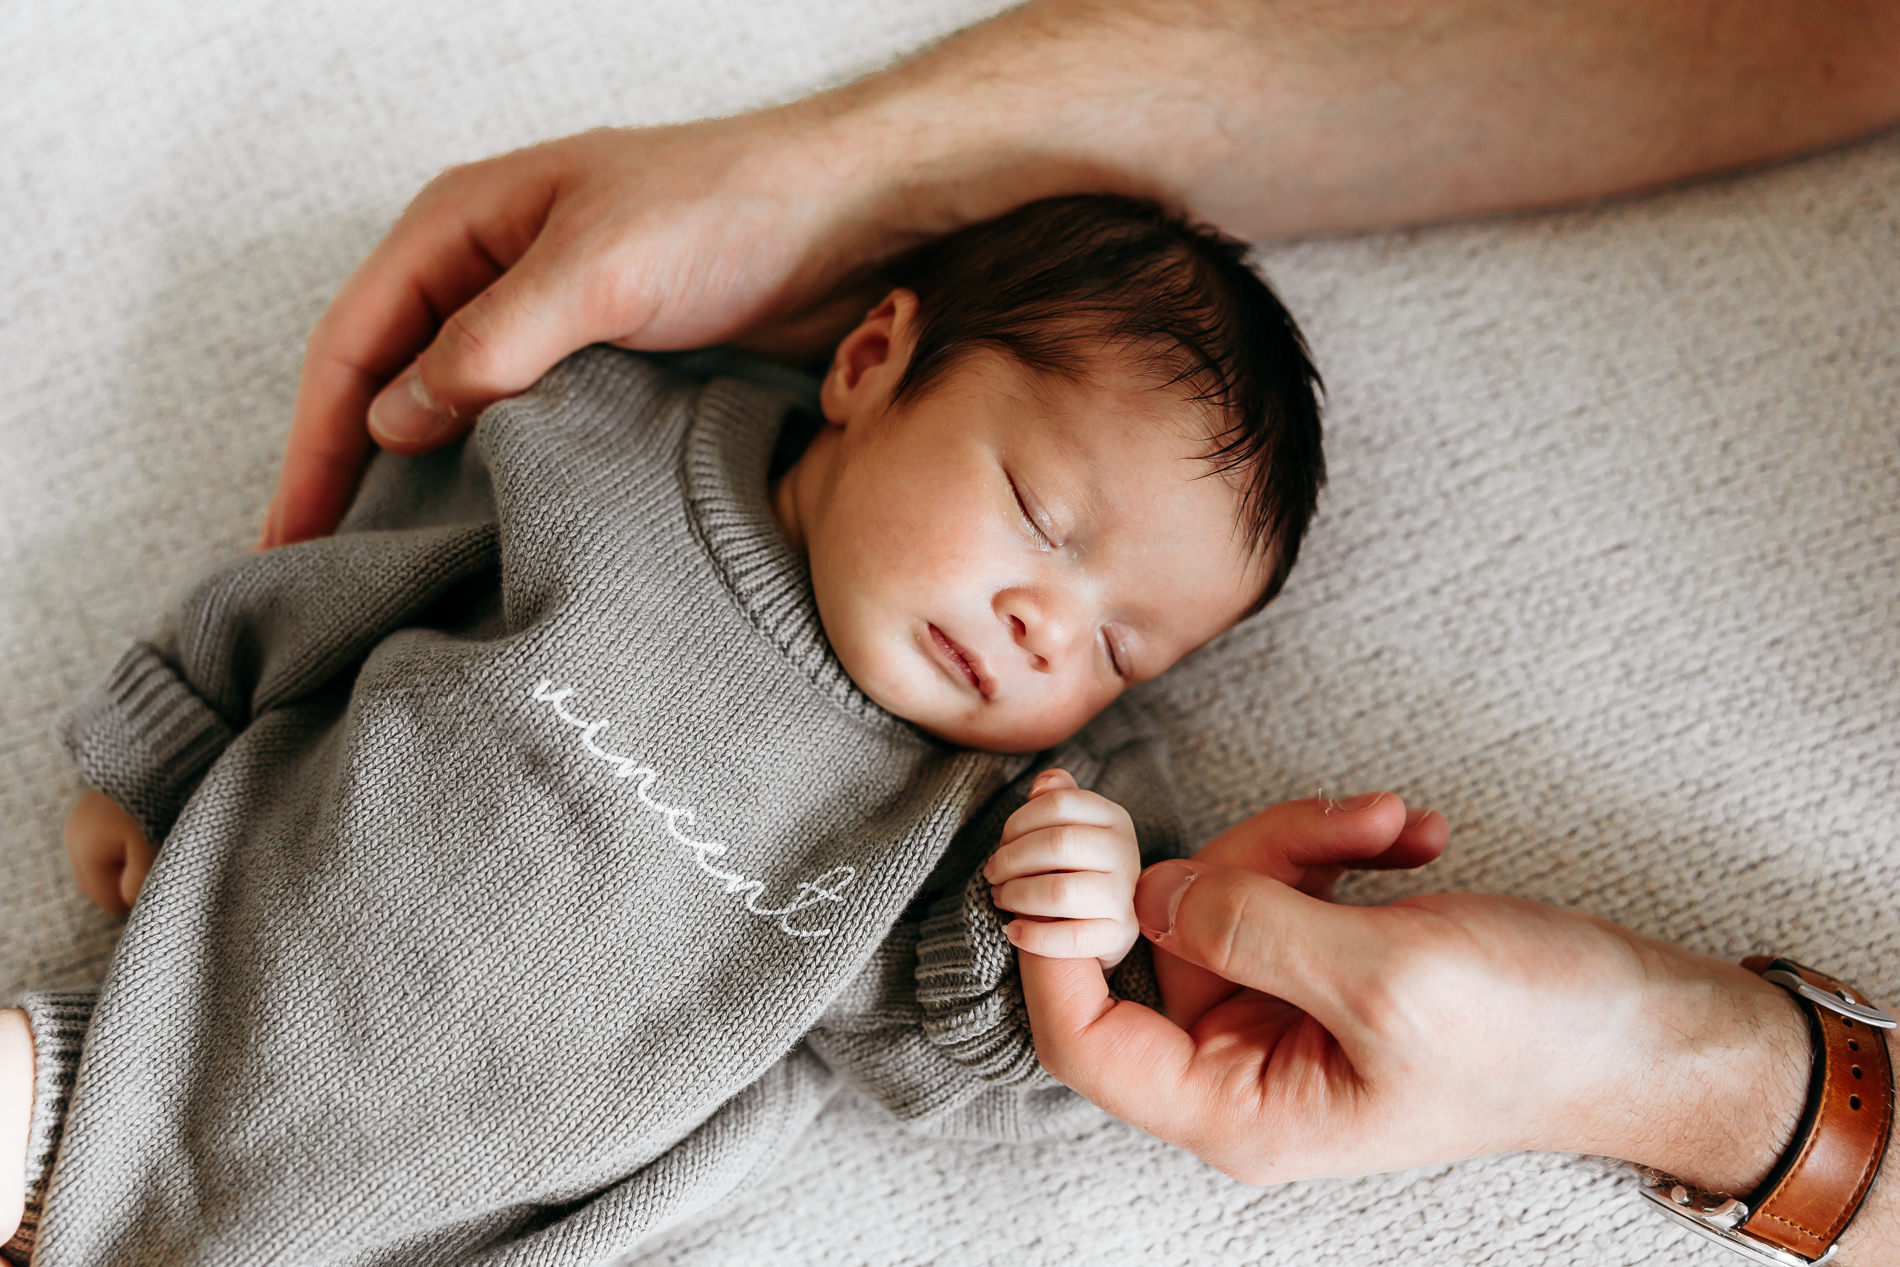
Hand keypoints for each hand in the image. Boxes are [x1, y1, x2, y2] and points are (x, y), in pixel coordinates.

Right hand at [65, 790, 154, 916]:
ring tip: (154, 847)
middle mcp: (75, 839)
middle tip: (158, 869)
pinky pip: (104, 841)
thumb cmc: (153, 801)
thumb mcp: (151, 846)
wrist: (148, 751)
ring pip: (102, 862)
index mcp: (87, 853)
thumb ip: (140, 881)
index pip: (107, 900)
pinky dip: (122, 845)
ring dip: (124, 863)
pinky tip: (144, 833)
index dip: (136, 901)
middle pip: (100, 883)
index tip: (161, 886)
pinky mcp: (91, 808)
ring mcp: (80, 822)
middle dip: (126, 883)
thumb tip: (130, 903)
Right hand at [266, 113, 907, 548]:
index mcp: (462, 228)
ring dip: (423, 491)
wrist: (856, 217)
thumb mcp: (596, 269)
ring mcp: (552, 328)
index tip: (288, 537)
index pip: (351, 343)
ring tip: (398, 582)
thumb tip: (395, 422)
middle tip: (324, 578)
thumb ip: (490, 343)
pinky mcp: (611, 373)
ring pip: (459, 419)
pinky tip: (495, 546)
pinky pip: (533, 438)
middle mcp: (492, 277)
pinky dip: (503, 488)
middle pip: (389, 386)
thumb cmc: (730, 209)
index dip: (313, 445)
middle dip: (350, 476)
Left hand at [985, 769, 1141, 969]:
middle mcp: (1125, 852)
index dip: (1019, 821)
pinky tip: (1015, 931)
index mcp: (1113, 817)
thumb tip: (1042, 783)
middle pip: (1057, 843)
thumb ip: (1055, 799)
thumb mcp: (1066, 828)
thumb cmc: (1070, 870)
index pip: (1058, 802)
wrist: (1097, 927)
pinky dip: (1033, 936)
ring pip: (1060, 892)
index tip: (1002, 841)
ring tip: (1001, 898)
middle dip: (1012, 859)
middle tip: (993, 874)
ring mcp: (1125, 896)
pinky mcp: (1121, 934)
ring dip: (1017, 896)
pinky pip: (1071, 938)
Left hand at [1019, 797, 1811, 1199]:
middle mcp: (1245, 1064)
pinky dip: (1336, 843)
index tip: (1061, 847)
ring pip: (1224, 889)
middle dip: (1228, 857)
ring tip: (1391, 823)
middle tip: (1304, 813)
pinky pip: (1285, 879)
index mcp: (1239, 1108)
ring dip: (1302, 836)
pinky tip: (1406, 833)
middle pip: (1157, 936)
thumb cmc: (1539, 1034)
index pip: (1084, 1036)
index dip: (1052, 942)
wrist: (1652, 1026)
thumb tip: (1145, 890)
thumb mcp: (1386, 977)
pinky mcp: (1321, 957)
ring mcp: (1283, 1007)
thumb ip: (1249, 929)